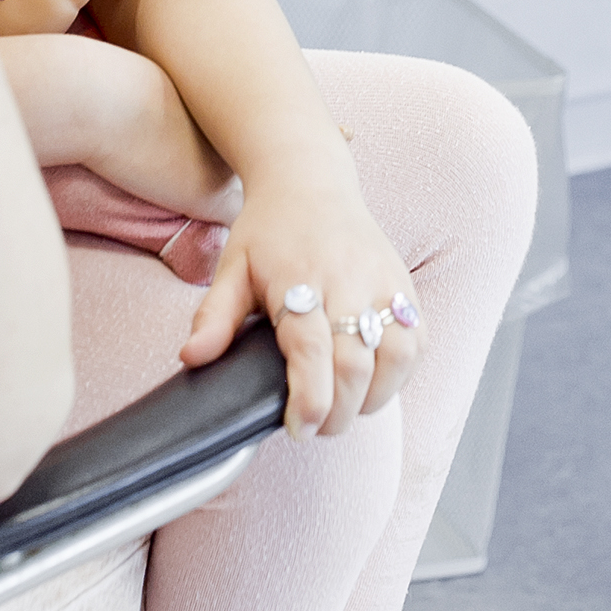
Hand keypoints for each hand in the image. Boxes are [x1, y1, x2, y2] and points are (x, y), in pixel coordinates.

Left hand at [181, 163, 419, 437]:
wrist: (310, 182)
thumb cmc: (269, 231)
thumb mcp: (232, 269)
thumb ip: (214, 317)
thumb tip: (192, 358)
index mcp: (300, 277)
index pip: (311, 351)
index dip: (309, 401)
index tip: (299, 429)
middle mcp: (347, 279)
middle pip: (356, 363)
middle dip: (339, 410)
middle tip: (318, 428)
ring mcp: (382, 281)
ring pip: (397, 355)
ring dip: (375, 396)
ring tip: (348, 407)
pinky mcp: (404, 283)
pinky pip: (418, 339)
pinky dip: (401, 372)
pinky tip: (376, 382)